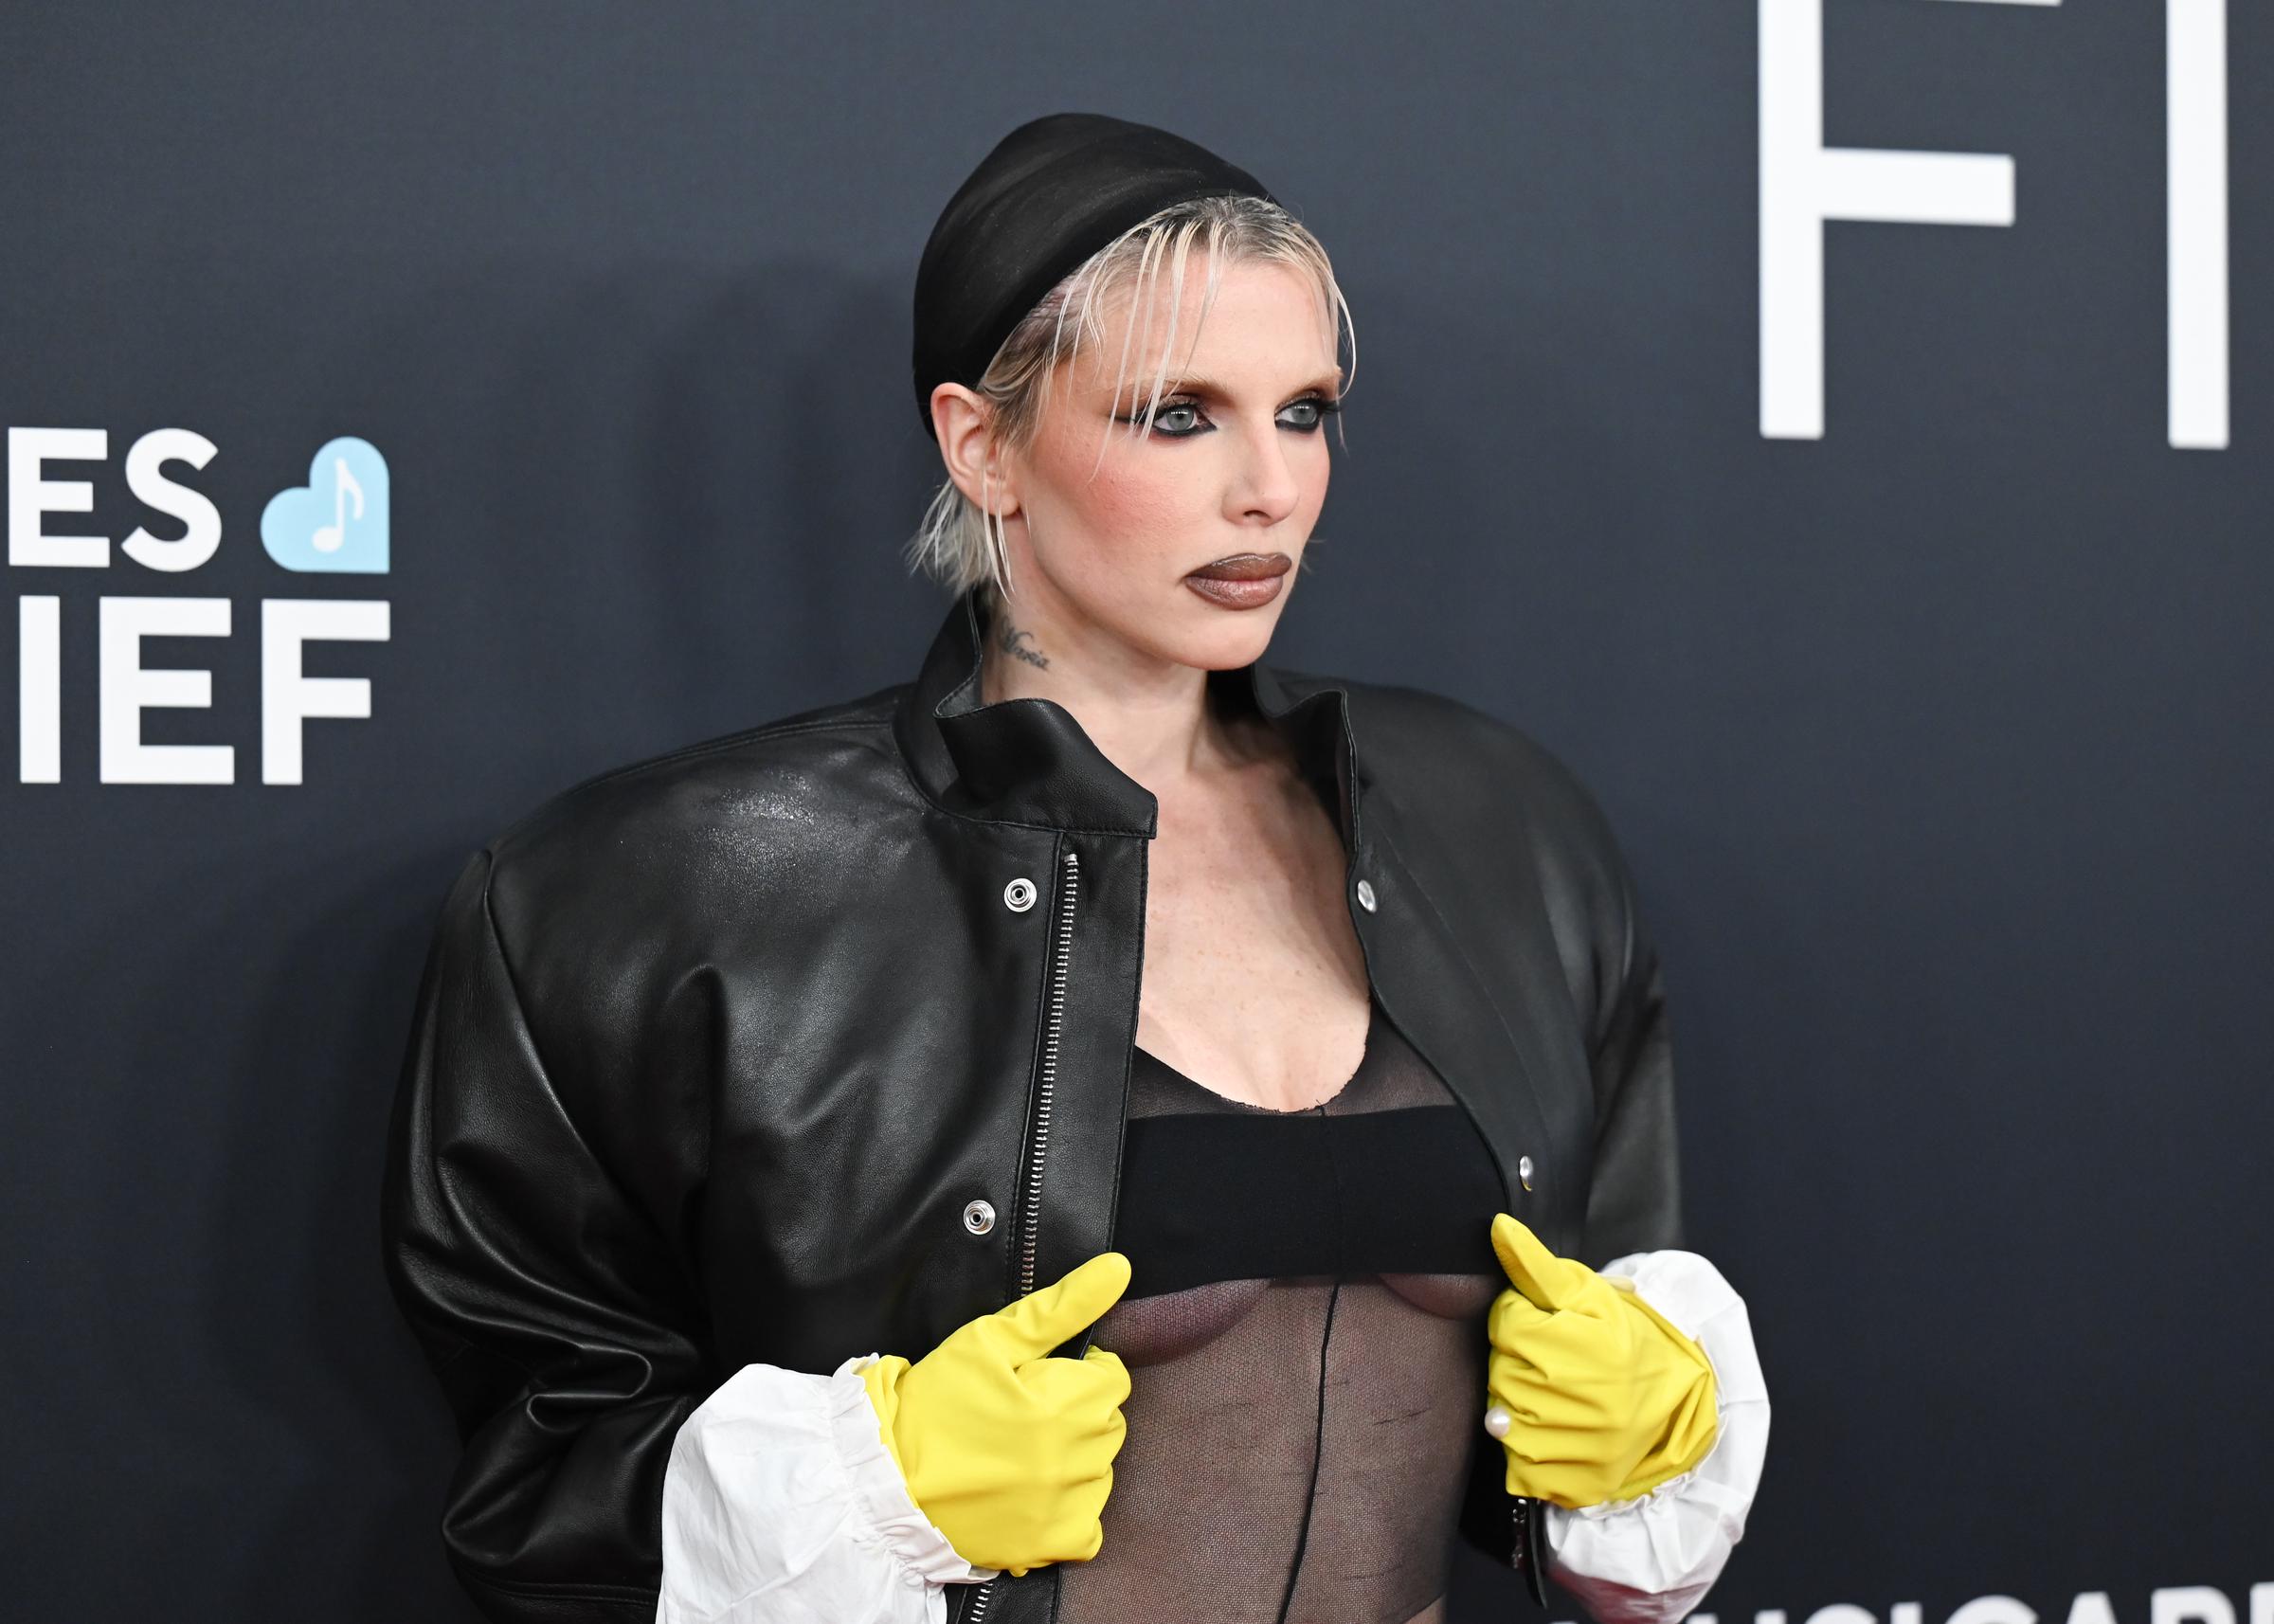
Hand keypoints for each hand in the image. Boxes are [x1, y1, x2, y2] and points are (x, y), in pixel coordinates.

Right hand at [862, 1251, 1133, 1575]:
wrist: (884, 1483)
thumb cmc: (935, 1404)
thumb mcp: (989, 1341)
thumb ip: (1059, 1307)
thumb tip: (1118, 1268)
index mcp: (1065, 1406)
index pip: (1112, 1377)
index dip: (1075, 1370)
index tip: (1037, 1379)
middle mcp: (1075, 1461)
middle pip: (1108, 1422)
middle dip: (1075, 1411)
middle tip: (1021, 1414)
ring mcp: (1064, 1509)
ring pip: (1100, 1471)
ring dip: (1072, 1459)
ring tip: (1018, 1454)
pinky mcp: (1050, 1546)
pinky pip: (1088, 1527)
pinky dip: (1067, 1511)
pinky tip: (1030, 1496)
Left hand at [1483, 1213, 1718, 1508]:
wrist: (1678, 1394)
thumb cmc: (1626, 1335)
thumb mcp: (1588, 1292)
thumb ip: (1537, 1266)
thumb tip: (1498, 1229)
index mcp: (1589, 1348)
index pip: (1507, 1327)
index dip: (1518, 1319)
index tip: (1541, 1323)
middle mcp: (1590, 1403)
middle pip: (1501, 1373)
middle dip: (1514, 1360)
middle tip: (1547, 1359)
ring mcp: (1589, 1448)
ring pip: (1505, 1421)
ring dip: (1515, 1403)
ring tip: (1548, 1392)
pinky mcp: (1585, 1482)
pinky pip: (1523, 1468)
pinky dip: (1524, 1450)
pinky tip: (1548, 1428)